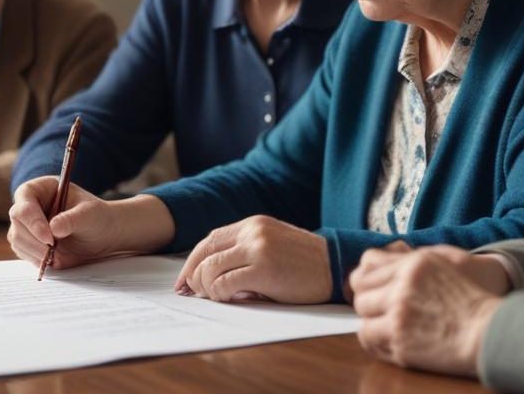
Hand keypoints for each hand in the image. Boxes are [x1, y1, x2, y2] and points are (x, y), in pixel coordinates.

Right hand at [7, 177, 122, 268]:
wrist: (101, 235)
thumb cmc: (96, 217)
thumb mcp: (90, 214)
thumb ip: (72, 219)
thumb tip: (54, 228)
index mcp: (40, 189)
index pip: (25, 201)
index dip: (33, 220)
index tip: (49, 237)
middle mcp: (29, 205)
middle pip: (17, 222)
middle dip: (35, 240)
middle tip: (55, 250)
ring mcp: (26, 225)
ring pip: (17, 240)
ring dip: (36, 251)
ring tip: (59, 254)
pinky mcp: (28, 242)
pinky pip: (24, 252)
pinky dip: (37, 259)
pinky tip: (54, 258)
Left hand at [175, 215, 331, 303]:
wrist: (338, 267)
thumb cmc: (305, 264)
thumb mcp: (272, 245)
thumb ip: (244, 250)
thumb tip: (208, 274)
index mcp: (253, 224)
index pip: (209, 240)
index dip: (192, 262)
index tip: (185, 281)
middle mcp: (252, 232)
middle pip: (204, 253)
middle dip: (192, 276)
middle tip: (192, 294)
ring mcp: (257, 248)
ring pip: (210, 269)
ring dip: (207, 288)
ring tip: (218, 297)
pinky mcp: (264, 269)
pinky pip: (225, 284)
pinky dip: (220, 295)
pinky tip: (231, 299)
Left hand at [349, 245, 505, 377]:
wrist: (487, 332)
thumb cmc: (468, 299)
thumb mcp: (441, 264)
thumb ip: (408, 260)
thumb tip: (378, 258)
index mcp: (414, 264)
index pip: (368, 264)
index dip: (367, 278)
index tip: (372, 287)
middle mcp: (403, 286)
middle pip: (361, 290)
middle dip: (368, 300)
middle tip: (379, 309)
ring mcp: (400, 314)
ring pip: (363, 314)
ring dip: (371, 320)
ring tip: (386, 324)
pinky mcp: (400, 341)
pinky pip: (369, 338)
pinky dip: (375, 339)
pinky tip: (388, 338)